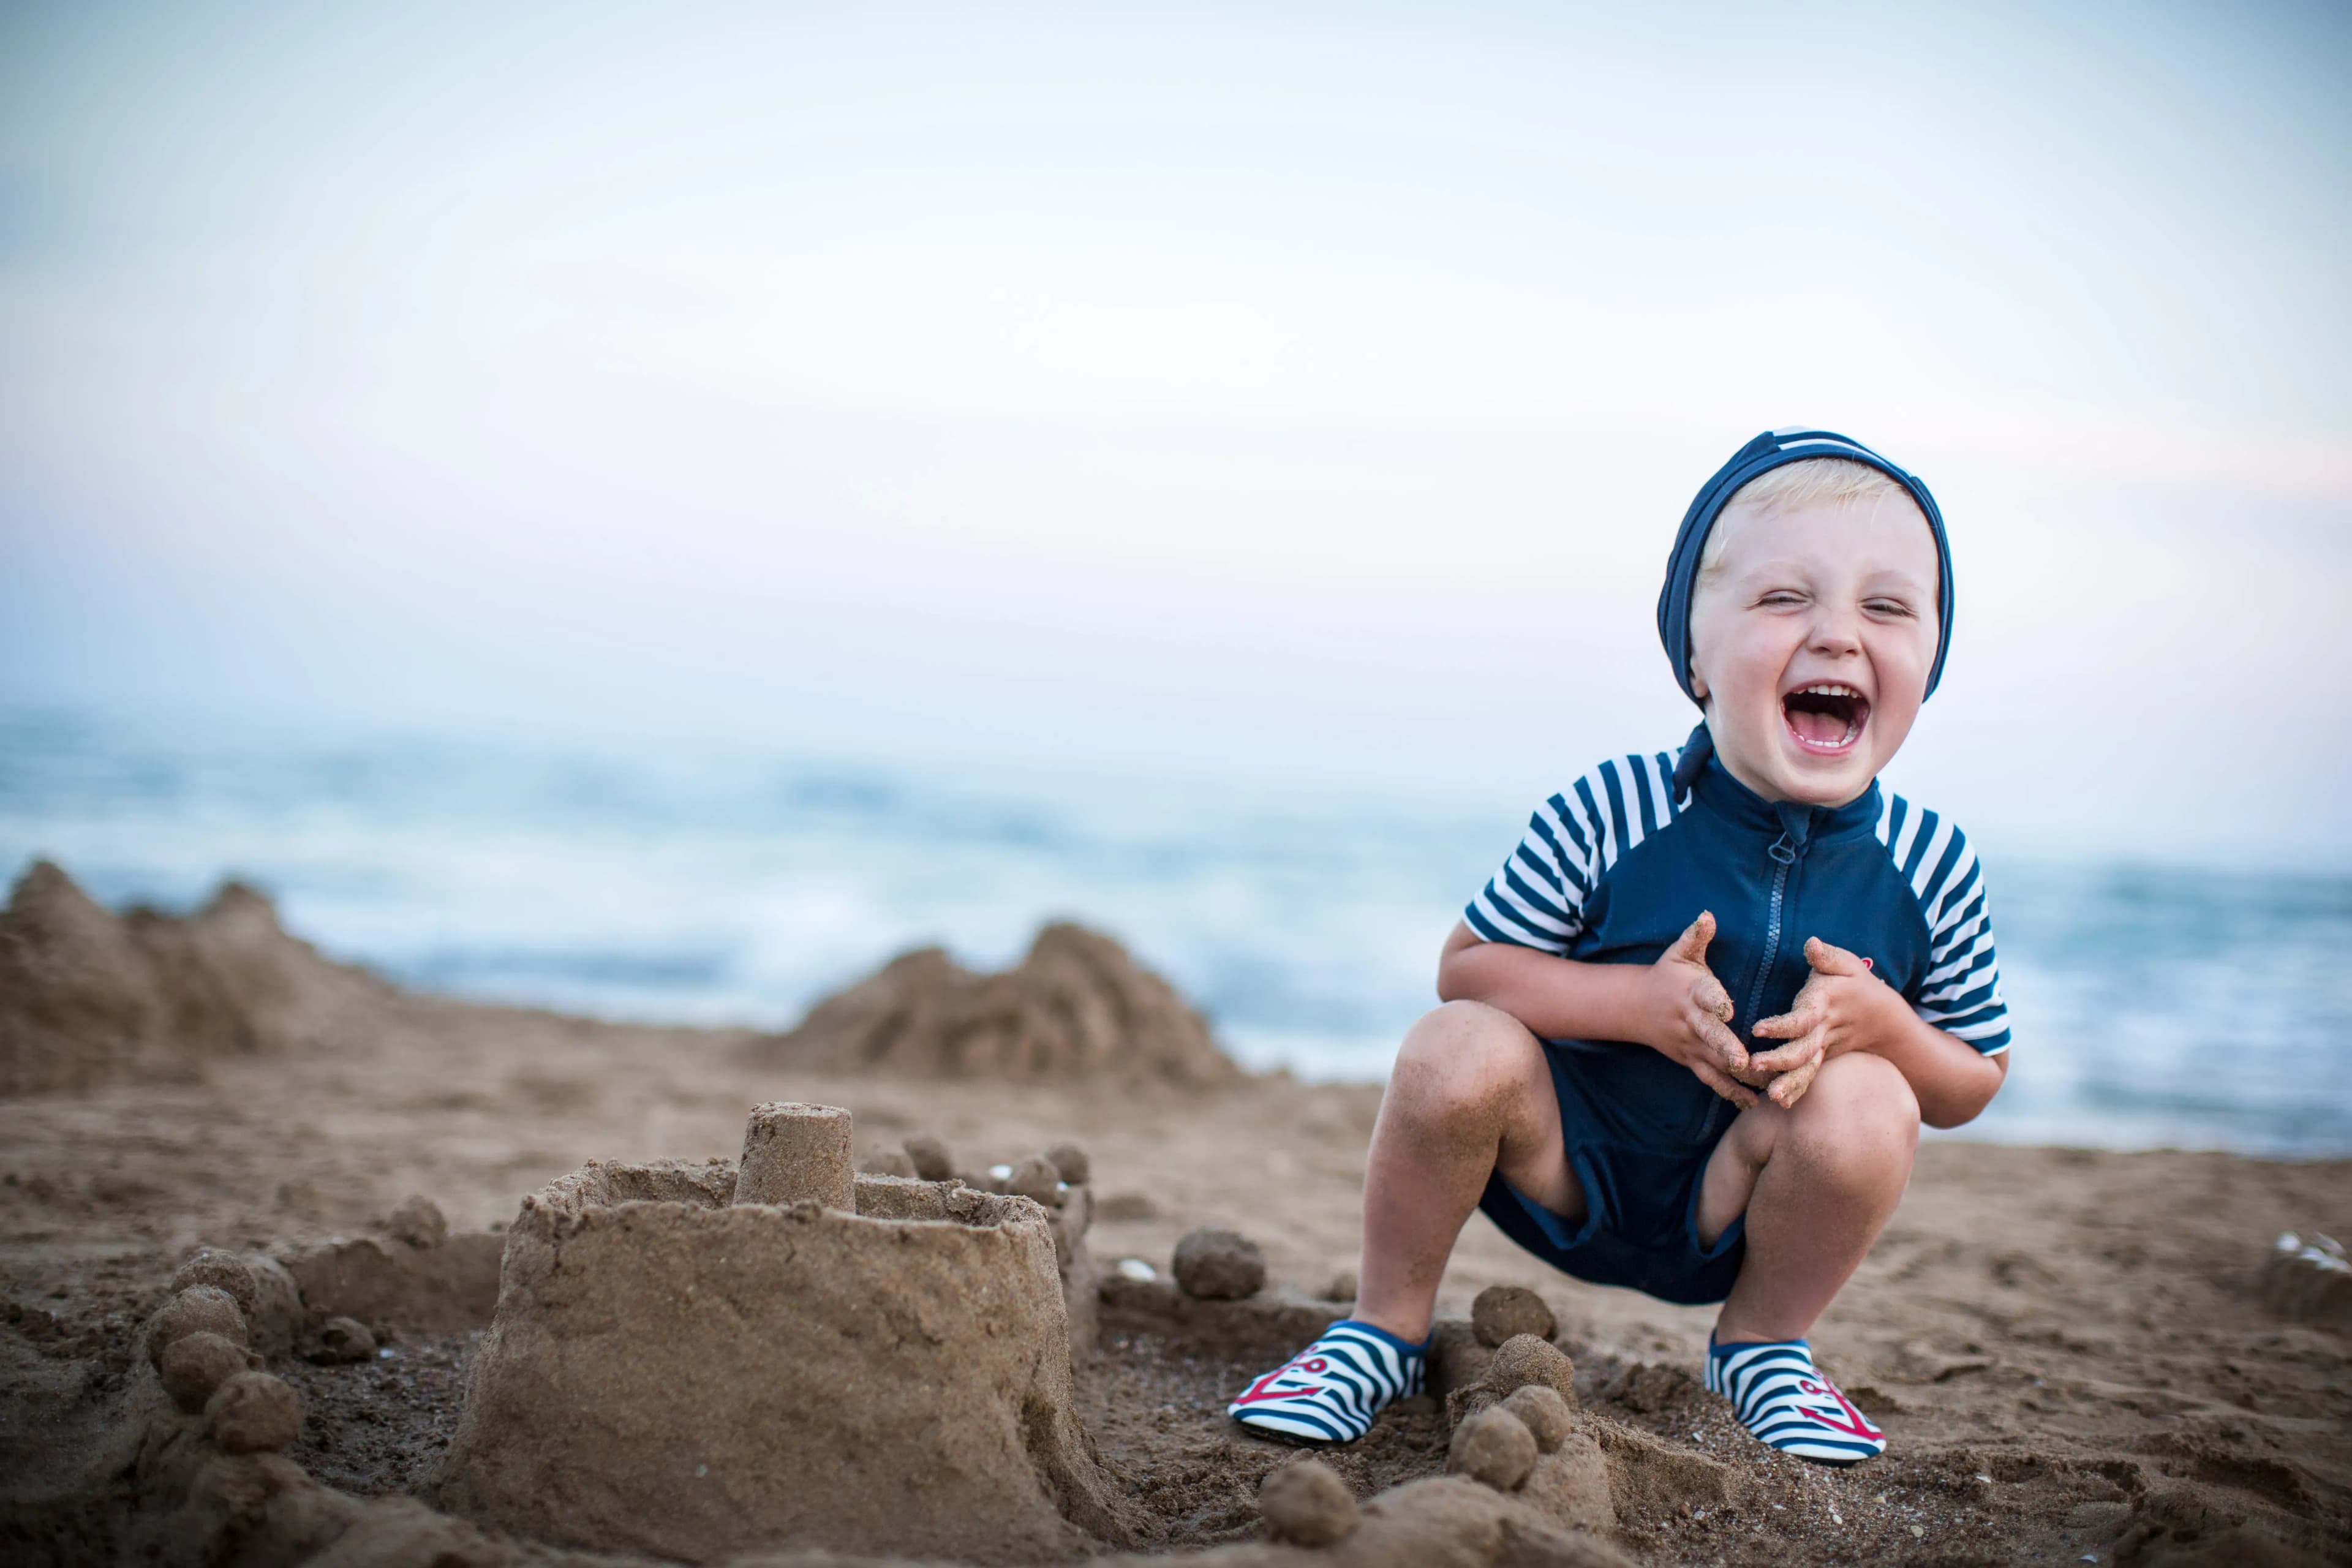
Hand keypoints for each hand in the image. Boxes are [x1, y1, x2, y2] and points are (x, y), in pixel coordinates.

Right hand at [1643, 913, 1755, 1108]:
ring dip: (1738, 1076)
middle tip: (1743, 1060)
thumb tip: (1708, 915)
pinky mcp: (1691, 1060)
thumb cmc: (1667, 975)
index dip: (1715, 1001)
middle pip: (1709, 1036)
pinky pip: (1711, 1079)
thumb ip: (1695, 936)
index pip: (1703, 996)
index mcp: (1691, 992)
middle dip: (1726, 1048)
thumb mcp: (1678, 953)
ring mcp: (1690, 1044)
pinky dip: (1731, 1092)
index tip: (1727, 1008)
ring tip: (1764, 1086)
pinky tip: (1752, 1102)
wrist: (1635, 1007)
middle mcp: (1690, 1021)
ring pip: (1714, 1063)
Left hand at [1747, 937, 1893, 1107]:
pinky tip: (1780, 1103)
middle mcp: (1823, 1030)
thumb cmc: (1857, 984)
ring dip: (1790, 1083)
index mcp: (1824, 1004)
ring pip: (1807, 1069)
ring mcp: (1824, 1048)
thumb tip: (1811, 942)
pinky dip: (1797, 1090)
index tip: (1758, 1029)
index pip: (1803, 1018)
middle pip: (1803, 1050)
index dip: (1782, 1025)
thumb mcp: (1847, 964)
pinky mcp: (1823, 1059)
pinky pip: (1810, 1076)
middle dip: (1779, 1060)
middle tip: (1754, 1066)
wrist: (1884, 1019)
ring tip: (1771, 1096)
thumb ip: (1826, 957)